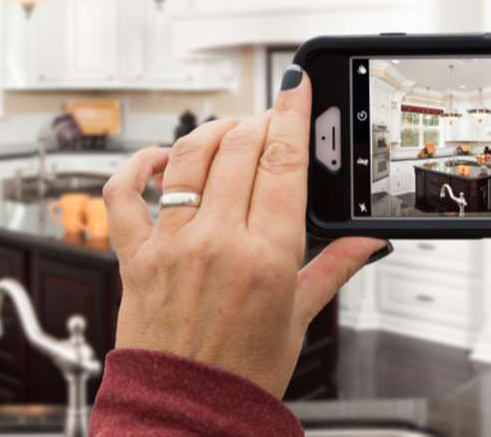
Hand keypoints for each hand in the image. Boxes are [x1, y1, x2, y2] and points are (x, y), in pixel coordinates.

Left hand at [101, 67, 384, 396]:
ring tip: (227, 133)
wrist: (188, 413)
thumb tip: (367, 241)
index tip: (296, 87)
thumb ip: (334, 268)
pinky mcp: (134, 256)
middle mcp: (217, 243)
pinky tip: (159, 159)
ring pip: (189, 158)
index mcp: (267, 256)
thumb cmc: (243, 373)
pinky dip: (138, 165)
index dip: (292, 114)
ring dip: (211, 133)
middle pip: (239, 149)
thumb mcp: (299, 317)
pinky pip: (123, 193)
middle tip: (269, 121)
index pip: (284, 162)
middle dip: (258, 122)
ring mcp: (172, 245)